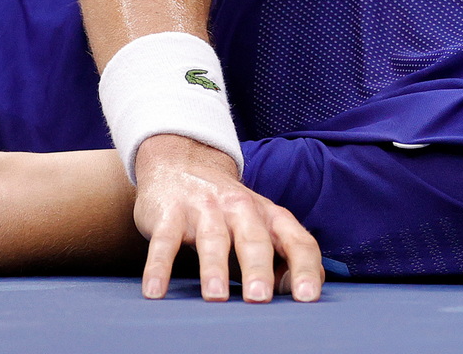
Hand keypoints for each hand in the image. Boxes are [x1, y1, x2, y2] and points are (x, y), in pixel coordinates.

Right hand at [132, 134, 322, 302]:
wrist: (182, 163)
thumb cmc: (230, 210)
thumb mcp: (262, 225)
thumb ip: (284, 256)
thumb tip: (295, 291)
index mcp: (270, 216)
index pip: (296, 241)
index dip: (305, 268)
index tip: (308, 296)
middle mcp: (241, 209)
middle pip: (254, 239)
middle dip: (258, 269)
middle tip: (260, 298)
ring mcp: (204, 209)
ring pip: (212, 239)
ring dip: (214, 268)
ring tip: (216, 296)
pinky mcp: (169, 214)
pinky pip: (164, 243)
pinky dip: (158, 267)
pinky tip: (155, 291)